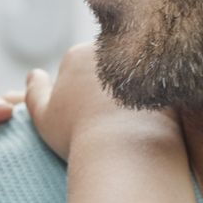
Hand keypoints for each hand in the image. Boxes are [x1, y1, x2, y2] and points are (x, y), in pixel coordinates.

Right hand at [26, 43, 180, 162]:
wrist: (126, 151)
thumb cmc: (78, 135)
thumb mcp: (44, 116)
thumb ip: (34, 92)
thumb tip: (34, 73)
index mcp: (79, 54)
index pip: (77, 67)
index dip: (79, 94)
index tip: (83, 118)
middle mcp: (111, 51)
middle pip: (108, 67)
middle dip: (107, 88)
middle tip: (108, 122)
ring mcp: (142, 62)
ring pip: (134, 75)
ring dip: (131, 93)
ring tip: (129, 126)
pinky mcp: (168, 80)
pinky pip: (158, 89)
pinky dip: (155, 103)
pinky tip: (149, 125)